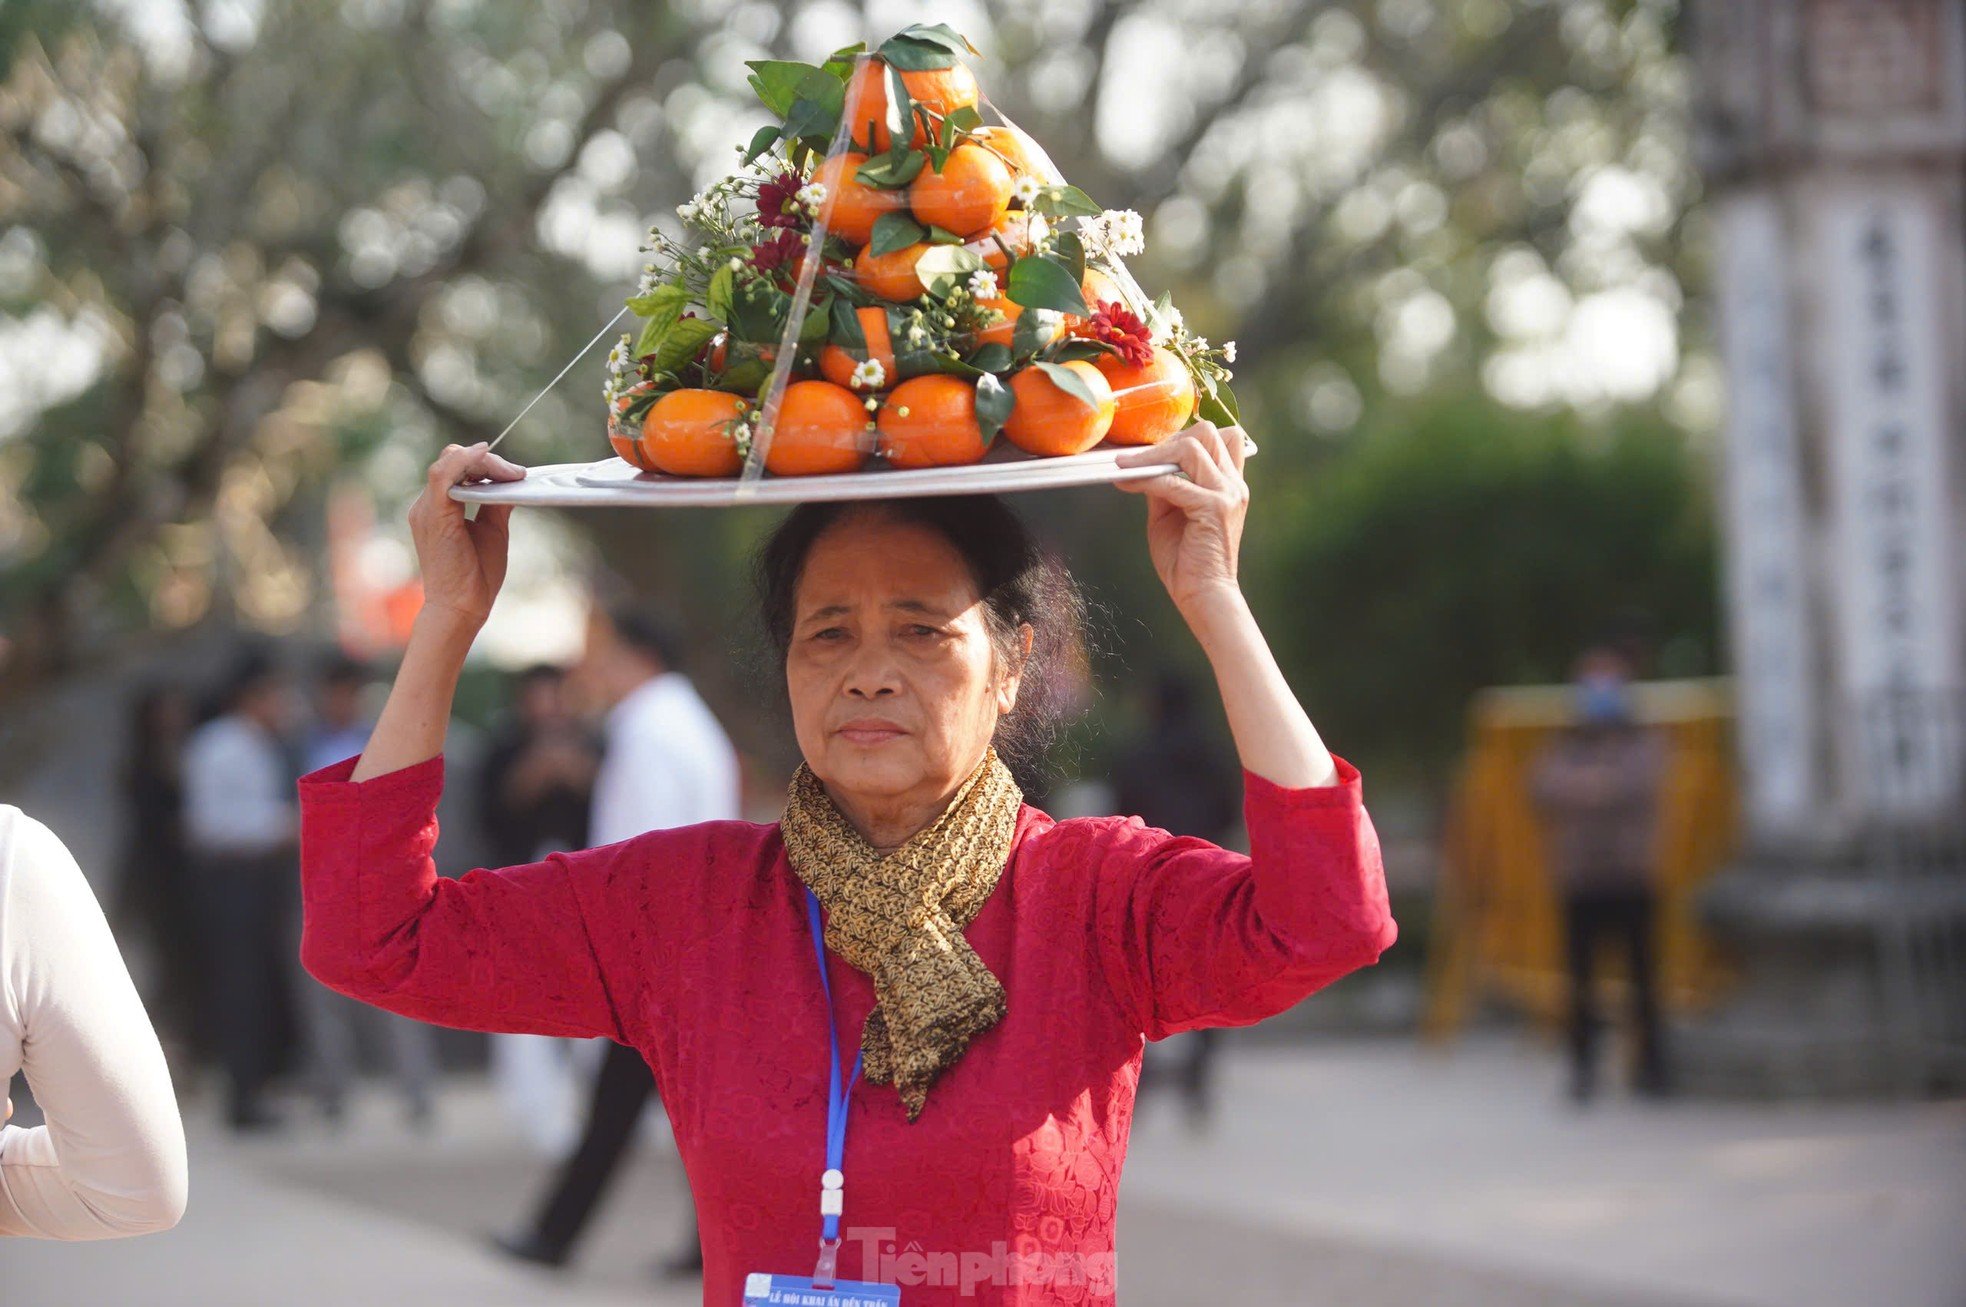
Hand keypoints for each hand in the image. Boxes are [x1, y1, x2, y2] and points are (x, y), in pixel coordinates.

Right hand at [409, 443, 524, 628]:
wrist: (461, 607)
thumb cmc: (475, 576)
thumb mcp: (492, 530)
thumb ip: (495, 504)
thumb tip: (511, 482)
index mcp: (439, 508)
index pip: (456, 469)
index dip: (485, 464)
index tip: (515, 473)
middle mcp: (427, 505)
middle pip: (453, 462)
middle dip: (488, 462)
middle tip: (517, 473)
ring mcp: (426, 509)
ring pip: (450, 464)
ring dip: (483, 463)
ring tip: (510, 472)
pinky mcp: (433, 515)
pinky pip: (443, 476)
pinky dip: (463, 461)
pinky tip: (483, 453)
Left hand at [1114, 421, 1248, 615]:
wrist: (1203, 595)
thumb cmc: (1187, 561)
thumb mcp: (1172, 513)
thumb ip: (1166, 486)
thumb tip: (1143, 465)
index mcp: (1230, 484)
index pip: (1223, 436)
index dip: (1187, 434)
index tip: (1155, 449)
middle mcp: (1233, 484)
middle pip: (1207, 432)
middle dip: (1169, 439)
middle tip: (1141, 458)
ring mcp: (1226, 494)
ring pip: (1191, 447)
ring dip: (1154, 455)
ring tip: (1128, 467)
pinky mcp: (1213, 508)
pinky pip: (1172, 481)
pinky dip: (1146, 478)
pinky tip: (1127, 483)